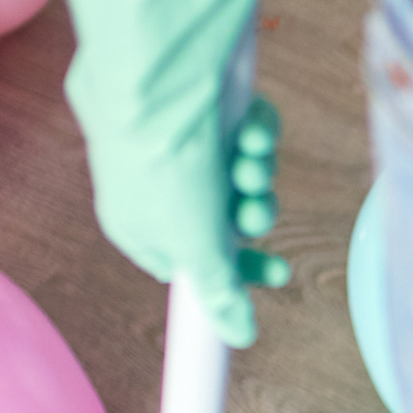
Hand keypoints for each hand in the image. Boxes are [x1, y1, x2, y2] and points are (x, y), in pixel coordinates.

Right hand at [64, 0, 289, 347]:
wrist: (158, 76)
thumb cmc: (160, 165)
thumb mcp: (196, 248)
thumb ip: (220, 294)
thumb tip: (241, 336)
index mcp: (136, 224)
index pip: (191, 262)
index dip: (236, 268)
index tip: (276, 272)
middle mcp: (153, 180)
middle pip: (221, 216)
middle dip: (250, 215)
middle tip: (262, 211)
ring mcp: (176, 137)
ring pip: (237, 171)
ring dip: (253, 175)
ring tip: (250, 165)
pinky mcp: (200, 98)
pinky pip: (244, 125)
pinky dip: (255, 131)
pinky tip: (250, 129)